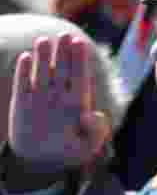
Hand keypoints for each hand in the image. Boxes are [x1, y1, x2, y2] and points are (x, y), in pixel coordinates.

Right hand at [7, 34, 111, 185]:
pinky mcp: (23, 103)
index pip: (80, 76)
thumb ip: (95, 132)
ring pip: (43, 72)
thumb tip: (94, 115)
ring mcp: (41, 97)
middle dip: (64, 52)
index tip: (79, 44)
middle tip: (64, 35)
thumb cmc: (68, 151)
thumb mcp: (87, 146)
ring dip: (44, 57)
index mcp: (77, 102)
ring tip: (43, 40)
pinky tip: (25, 57)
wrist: (40, 160)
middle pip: (63, 69)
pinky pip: (23, 84)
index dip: (80, 60)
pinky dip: (23, 72)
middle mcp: (59, 95)